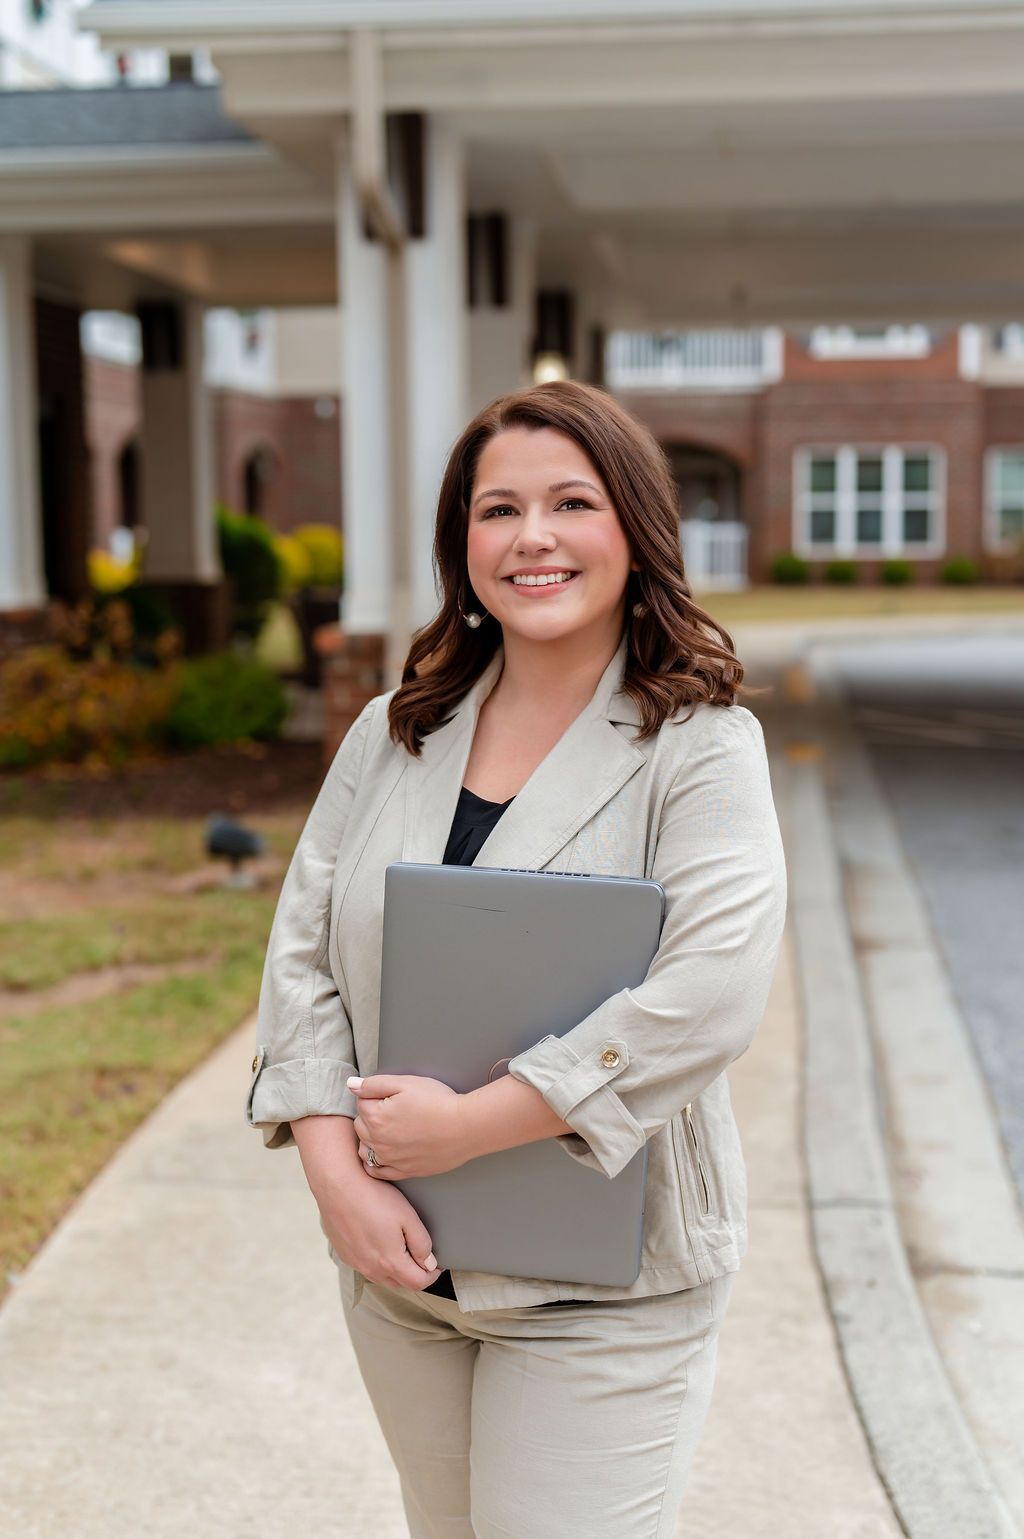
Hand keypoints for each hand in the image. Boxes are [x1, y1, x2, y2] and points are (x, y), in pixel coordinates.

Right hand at [292, 1117, 443, 1290]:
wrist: (337, 1186)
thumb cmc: (374, 1197)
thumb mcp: (408, 1217)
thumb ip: (422, 1244)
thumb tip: (428, 1263)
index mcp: (390, 1263)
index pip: (417, 1283)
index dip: (432, 1275)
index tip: (436, 1265)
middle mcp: (371, 1269)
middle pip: (400, 1284)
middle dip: (414, 1275)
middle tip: (421, 1258)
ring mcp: (355, 1263)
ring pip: (382, 1278)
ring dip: (395, 1271)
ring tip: (402, 1251)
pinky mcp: (344, 1254)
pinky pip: (366, 1267)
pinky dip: (378, 1264)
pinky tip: (379, 1244)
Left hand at [348, 1073, 474, 1179]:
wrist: (466, 1127)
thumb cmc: (438, 1102)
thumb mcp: (406, 1083)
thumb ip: (374, 1084)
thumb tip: (351, 1085)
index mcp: (376, 1117)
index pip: (360, 1103)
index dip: (375, 1095)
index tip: (391, 1095)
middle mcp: (378, 1142)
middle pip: (360, 1126)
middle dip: (370, 1116)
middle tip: (392, 1109)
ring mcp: (390, 1159)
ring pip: (365, 1149)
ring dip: (370, 1138)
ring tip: (389, 1129)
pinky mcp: (403, 1171)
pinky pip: (377, 1171)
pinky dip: (374, 1162)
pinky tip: (383, 1153)